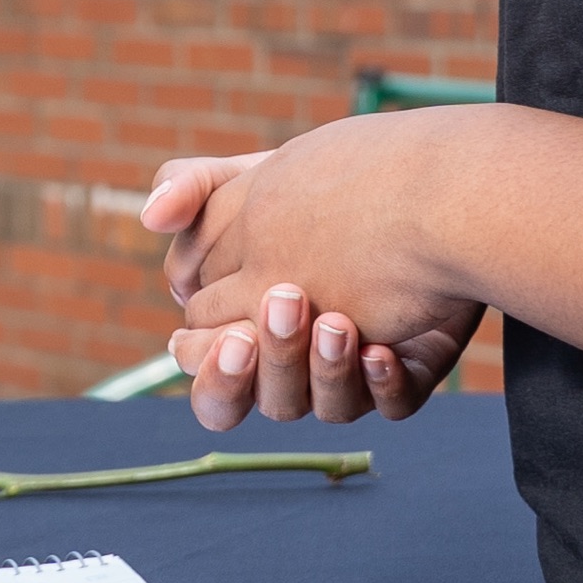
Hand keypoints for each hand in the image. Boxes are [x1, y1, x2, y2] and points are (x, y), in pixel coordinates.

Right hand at [145, 125, 481, 429]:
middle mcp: (300, 363)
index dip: (215, 367)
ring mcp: (357, 370)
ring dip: (325, 369)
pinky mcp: (411, 369)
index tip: (228, 334)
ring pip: (328, 406)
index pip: (214, 373)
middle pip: (269, 398)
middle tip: (287, 308)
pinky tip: (383, 350)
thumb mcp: (253, 176)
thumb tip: (150, 215)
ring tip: (338, 322)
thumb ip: (191, 188)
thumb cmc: (330, 185)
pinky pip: (395, 403)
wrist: (432, 179)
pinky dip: (384, 382)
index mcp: (249, 332)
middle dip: (273, 363)